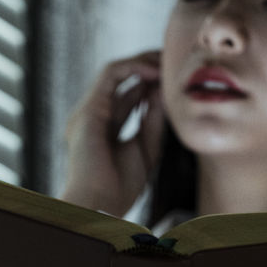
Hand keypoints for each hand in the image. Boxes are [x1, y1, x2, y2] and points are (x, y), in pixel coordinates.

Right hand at [60, 50, 165, 216]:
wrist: (99, 205)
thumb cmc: (118, 189)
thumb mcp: (146, 149)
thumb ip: (153, 120)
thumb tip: (161, 91)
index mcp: (105, 130)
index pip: (129, 97)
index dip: (153, 84)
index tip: (176, 80)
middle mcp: (94, 117)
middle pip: (122, 81)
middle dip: (149, 67)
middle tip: (173, 61)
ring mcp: (89, 111)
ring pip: (116, 71)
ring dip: (143, 62)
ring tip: (167, 61)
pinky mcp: (89, 107)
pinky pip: (111, 74)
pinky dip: (134, 68)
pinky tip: (154, 72)